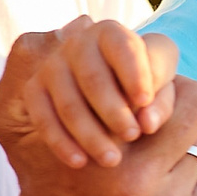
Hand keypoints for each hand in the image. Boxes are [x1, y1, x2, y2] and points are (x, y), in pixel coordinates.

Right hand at [0, 24, 196, 195]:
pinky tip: (190, 159)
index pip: (171, 92)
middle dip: (188, 100)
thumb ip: (67, 85)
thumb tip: (80, 22)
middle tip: (172, 104)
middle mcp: (140, 190)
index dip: (164, 84)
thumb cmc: (58, 186)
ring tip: (179, 134)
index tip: (151, 91)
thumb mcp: (52, 136)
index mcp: (106, 159)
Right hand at [3, 16, 179, 169]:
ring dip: (90, 134)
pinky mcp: (35, 91)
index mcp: (111, 33)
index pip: (122, 47)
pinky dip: (61, 142)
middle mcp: (77, 44)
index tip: (145, 100)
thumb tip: (147, 124)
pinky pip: (43, 118)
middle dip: (113, 109)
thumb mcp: (161, 87)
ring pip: (69, 103)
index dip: (134, 72)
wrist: (108, 93)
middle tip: (133, 135)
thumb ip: (162, 101)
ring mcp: (52, 66)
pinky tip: (80, 162)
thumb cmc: (144, 85)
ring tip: (112, 159)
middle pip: (93, 78)